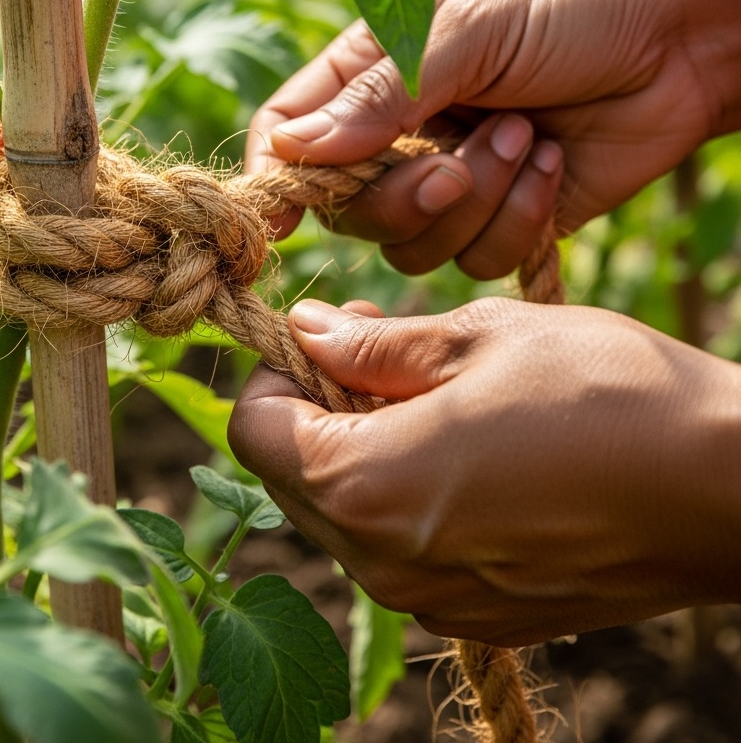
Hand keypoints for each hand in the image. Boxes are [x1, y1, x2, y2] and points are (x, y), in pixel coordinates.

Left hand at [228, 298, 740, 644]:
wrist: (731, 488)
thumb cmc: (605, 393)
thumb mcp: (477, 338)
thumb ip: (372, 345)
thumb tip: (306, 330)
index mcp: (366, 487)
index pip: (253, 430)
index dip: (274, 372)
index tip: (323, 334)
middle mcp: (382, 564)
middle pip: (291, 476)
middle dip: (315, 407)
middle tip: (378, 348)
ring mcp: (431, 600)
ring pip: (344, 513)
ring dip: (360, 448)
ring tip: (430, 392)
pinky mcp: (479, 614)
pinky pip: (400, 549)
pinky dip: (405, 494)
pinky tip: (465, 449)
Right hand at [247, 0, 740, 277]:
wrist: (685, 40)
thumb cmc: (574, 4)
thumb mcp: (473, 25)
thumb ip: (383, 91)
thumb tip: (294, 151)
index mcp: (373, 74)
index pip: (289, 135)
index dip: (278, 180)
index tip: (281, 220)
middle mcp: (399, 136)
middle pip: (347, 210)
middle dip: (403, 197)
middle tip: (458, 160)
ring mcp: (449, 183)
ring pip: (411, 247)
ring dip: (476, 200)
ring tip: (528, 136)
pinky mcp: (501, 221)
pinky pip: (476, 260)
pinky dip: (518, 219)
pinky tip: (554, 163)